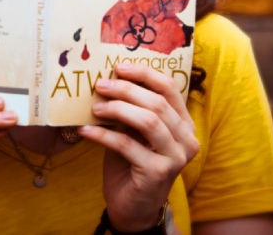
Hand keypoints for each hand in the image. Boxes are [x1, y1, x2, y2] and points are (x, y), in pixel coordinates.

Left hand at [77, 63, 198, 231]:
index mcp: (183, 123)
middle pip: (157, 102)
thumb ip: (131, 107)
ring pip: (148, 121)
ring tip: (95, 108)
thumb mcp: (134, 130)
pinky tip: (85, 131)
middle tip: (100, 85)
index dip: (144, 73)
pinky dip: (103, 135)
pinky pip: (128, 145)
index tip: (119, 66)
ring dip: (117, 109)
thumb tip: (108, 77)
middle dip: (125, 89)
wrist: (133, 206)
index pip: (169, 88)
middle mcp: (186, 139)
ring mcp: (175, 157)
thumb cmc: (132, 162)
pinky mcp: (158, 173)